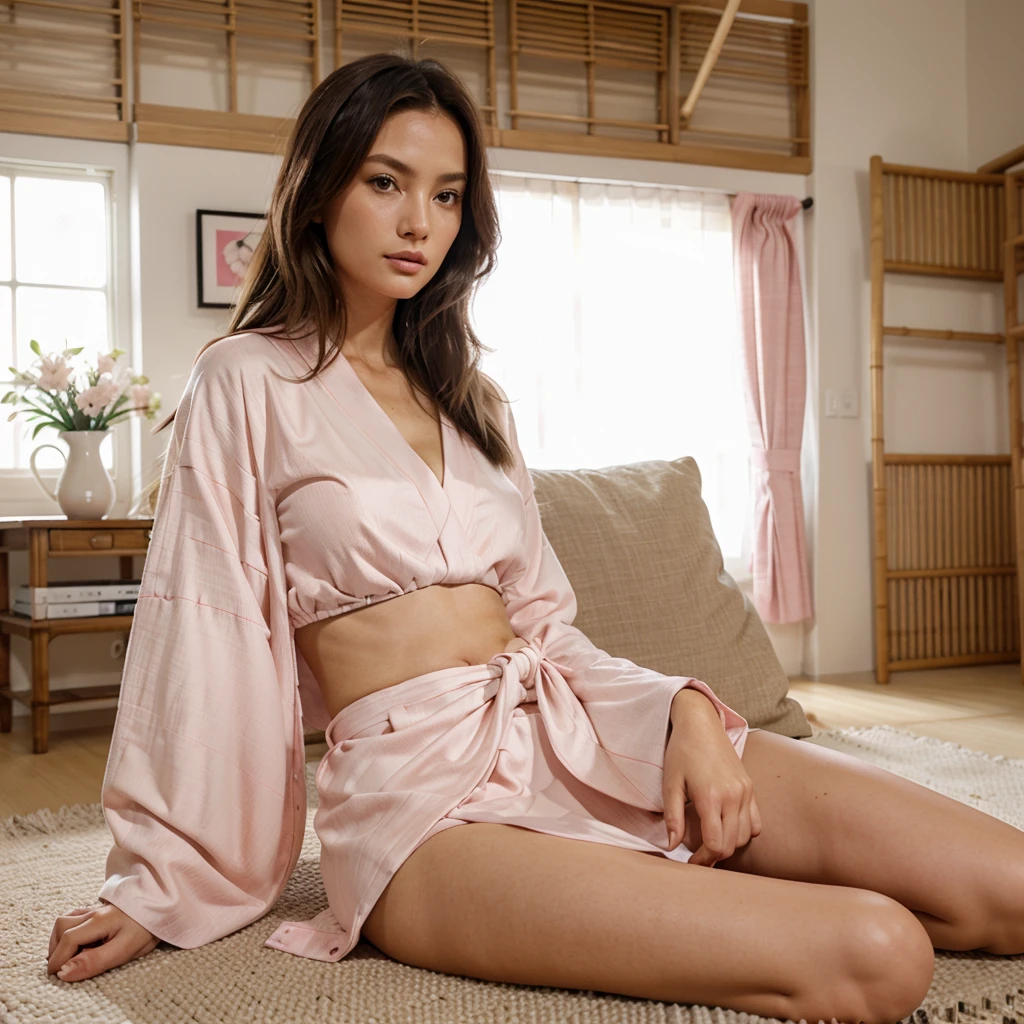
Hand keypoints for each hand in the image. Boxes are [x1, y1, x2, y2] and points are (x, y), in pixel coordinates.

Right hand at [47, 900, 159, 982]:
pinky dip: (70, 930)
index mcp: (99, 921)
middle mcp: (95, 912)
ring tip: (69, 956)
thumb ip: (93, 961)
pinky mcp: (102, 910)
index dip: (58, 959)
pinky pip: (77, 916)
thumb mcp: (124, 950)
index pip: (67, 939)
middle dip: (55, 949)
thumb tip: (63, 972)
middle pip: (62, 925)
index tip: (58, 976)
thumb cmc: (147, 928)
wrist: (166, 905)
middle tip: (62, 968)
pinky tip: (80, 942)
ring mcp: (98, 909)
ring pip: (67, 919)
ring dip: (61, 938)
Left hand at [663, 691, 761, 866]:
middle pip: (732, 844)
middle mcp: (734, 796)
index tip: (690, 863)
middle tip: (697, 857)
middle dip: (714, 856)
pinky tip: (727, 828)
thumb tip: (671, 846)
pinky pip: (756, 822)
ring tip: (710, 842)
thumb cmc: (681, 751)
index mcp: (712, 797)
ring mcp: (746, 792)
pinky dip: (744, 832)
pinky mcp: (751, 787)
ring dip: (729, 844)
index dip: (703, 860)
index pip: (716, 844)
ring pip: (745, 836)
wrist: (700, 723)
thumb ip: (673, 817)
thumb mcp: (670, 784)